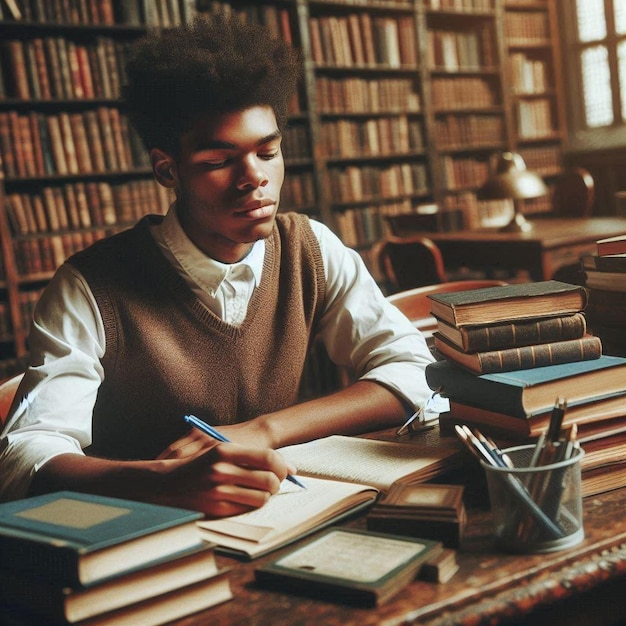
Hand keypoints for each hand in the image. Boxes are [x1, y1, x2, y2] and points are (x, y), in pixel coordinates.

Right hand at [155, 429, 292, 516]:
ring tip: (262, 490)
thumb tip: (291, 468)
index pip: (268, 458)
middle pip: (269, 480)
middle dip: (277, 482)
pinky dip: (252, 504)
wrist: (165, 482)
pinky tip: (247, 497)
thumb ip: (254, 455)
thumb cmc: (202, 461)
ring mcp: (218, 491)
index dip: (281, 465)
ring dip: (267, 495)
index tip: (282, 468)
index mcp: (224, 450)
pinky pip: (247, 509)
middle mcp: (221, 470)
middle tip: (275, 481)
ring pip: (262, 498)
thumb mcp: (222, 449)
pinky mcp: (216, 509)